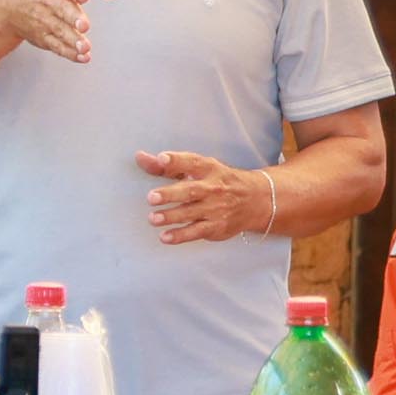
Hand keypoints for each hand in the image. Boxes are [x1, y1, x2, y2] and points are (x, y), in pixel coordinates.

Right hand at [0, 0, 120, 66]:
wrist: (9, 6)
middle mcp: (48, 0)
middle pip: (63, 9)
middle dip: (73, 18)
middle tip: (84, 25)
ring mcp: (43, 20)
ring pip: (60, 31)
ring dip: (73, 40)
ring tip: (85, 47)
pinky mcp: (42, 37)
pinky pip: (56, 46)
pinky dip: (69, 53)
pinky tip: (82, 57)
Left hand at [135, 148, 283, 247]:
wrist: (256, 200)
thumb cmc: (218, 181)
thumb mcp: (199, 168)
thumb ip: (168, 166)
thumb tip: (140, 157)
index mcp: (208, 168)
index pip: (191, 162)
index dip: (176, 160)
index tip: (161, 159)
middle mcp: (213, 188)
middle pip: (190, 190)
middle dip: (171, 193)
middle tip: (151, 197)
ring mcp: (216, 208)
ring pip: (191, 213)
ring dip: (171, 216)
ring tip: (153, 218)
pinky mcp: (216, 227)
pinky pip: (196, 232)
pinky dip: (181, 236)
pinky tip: (165, 237)